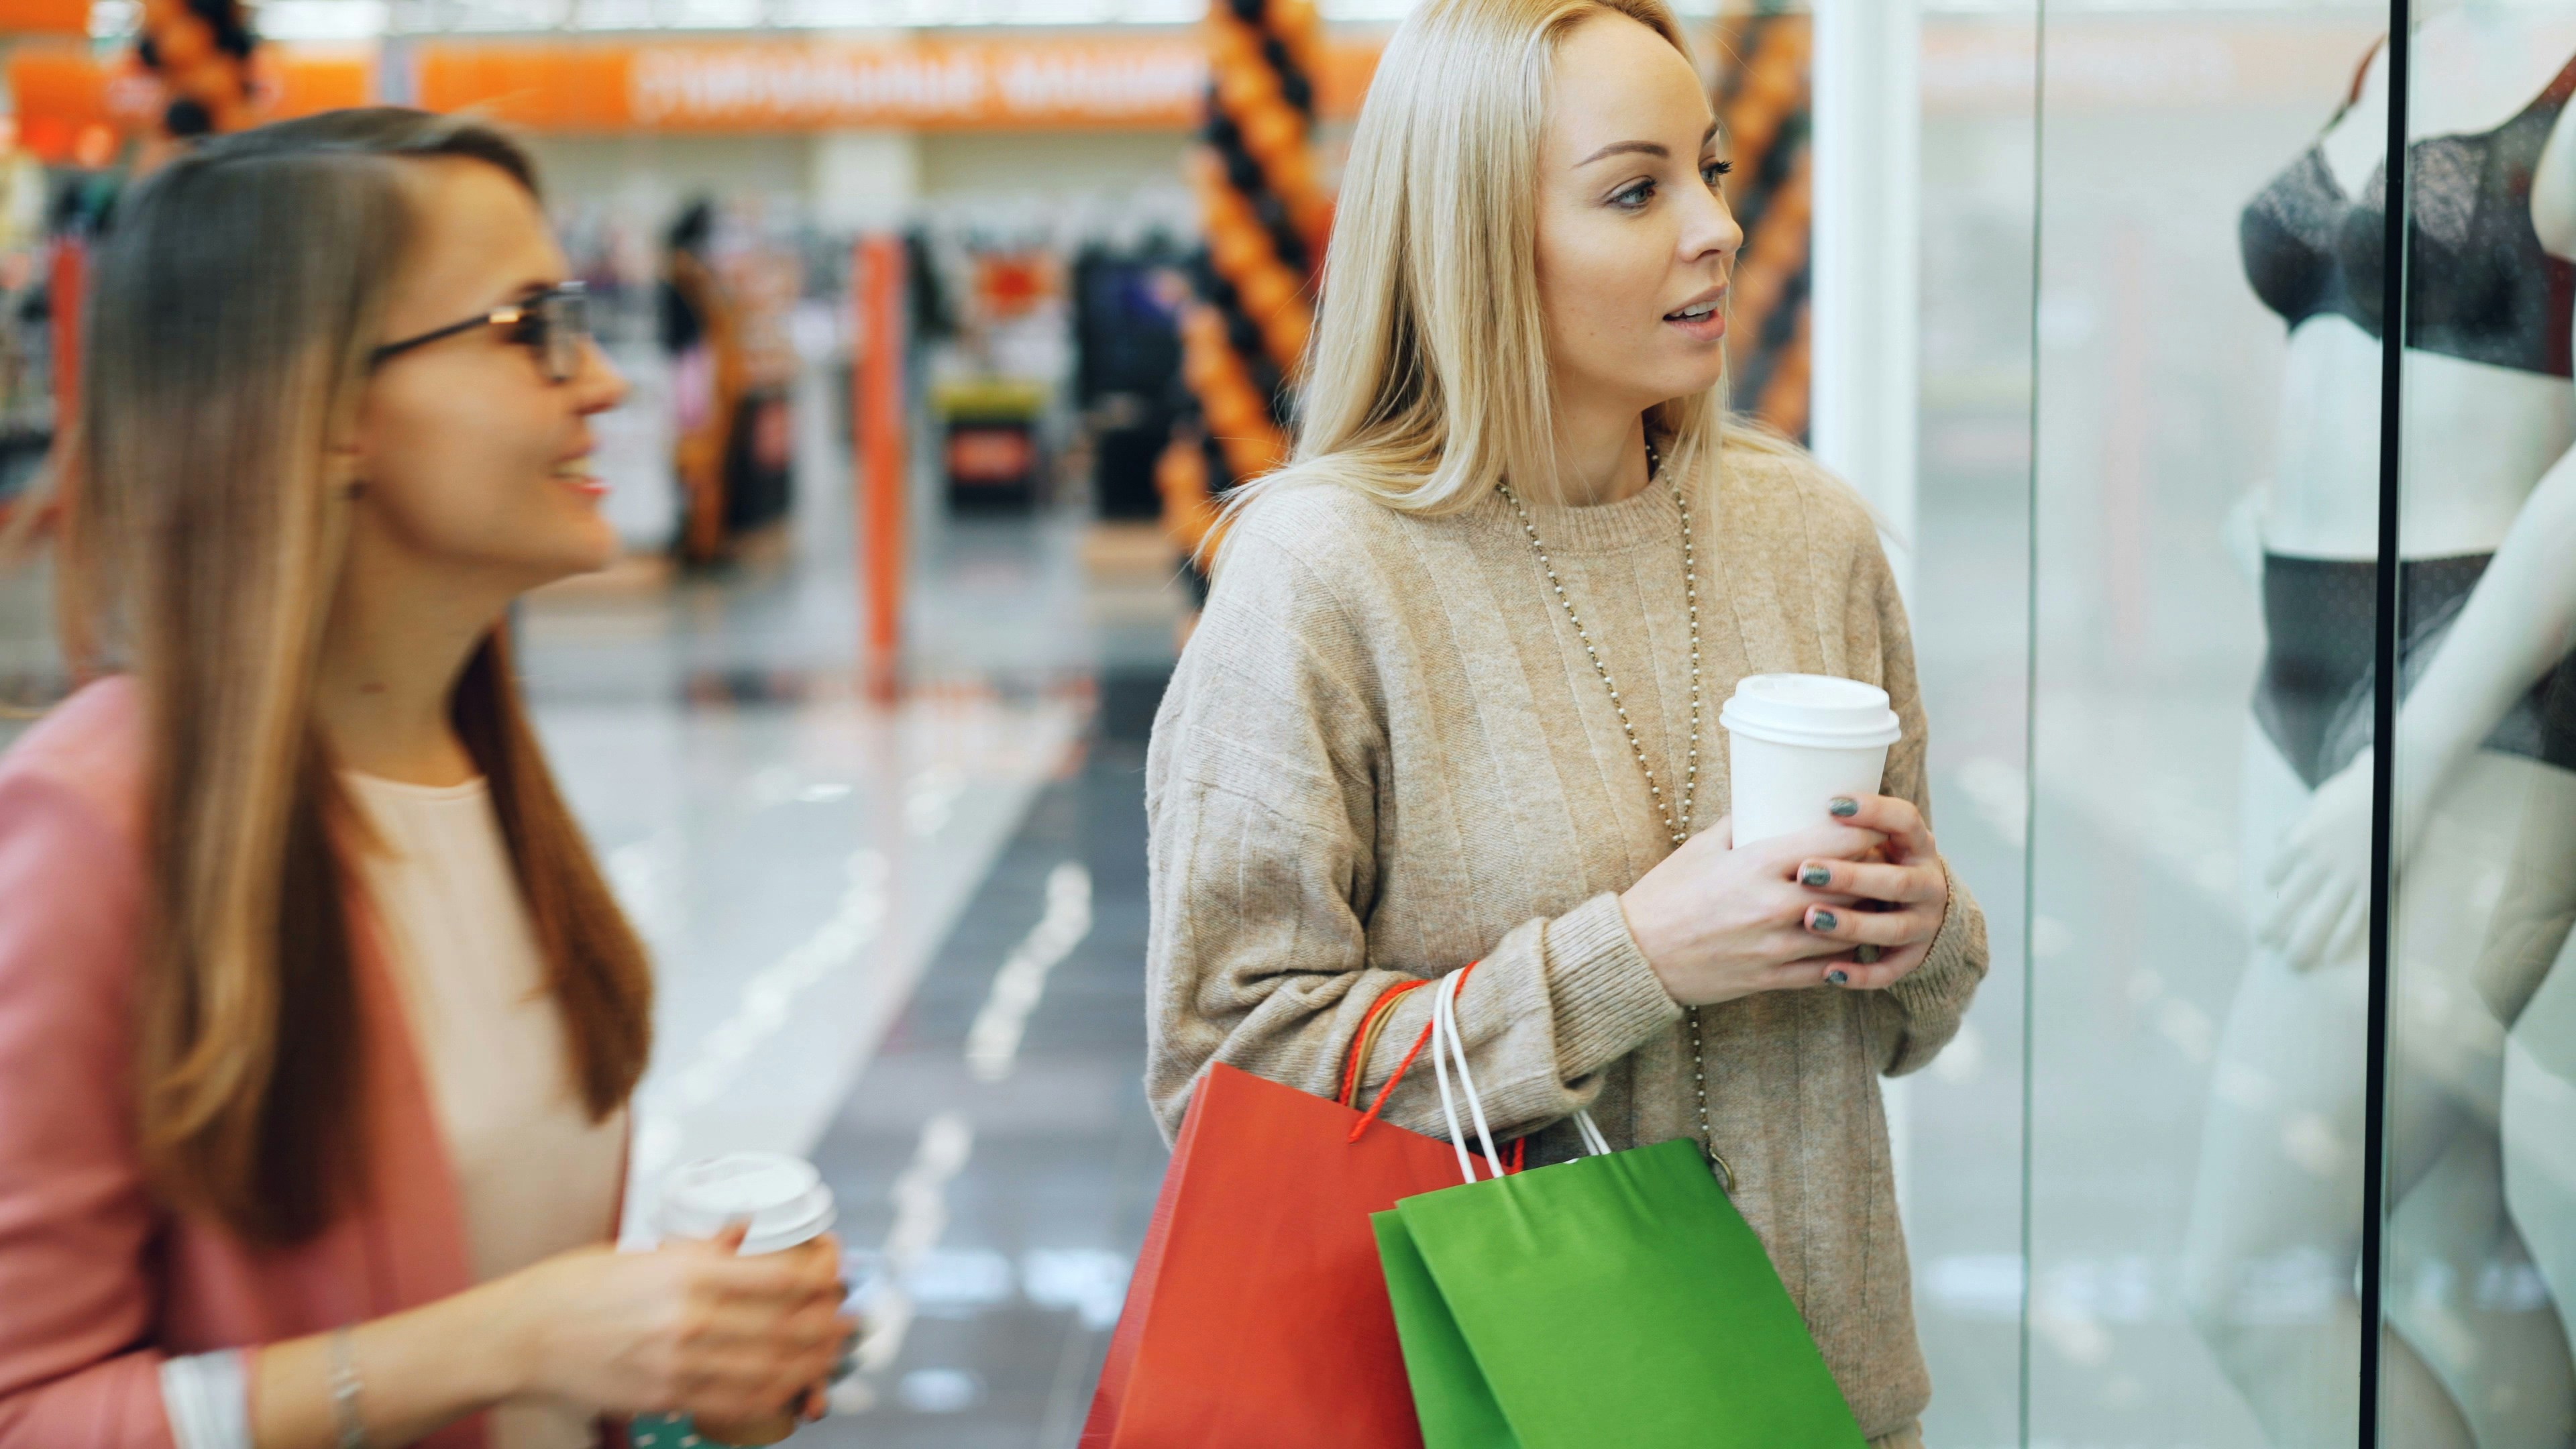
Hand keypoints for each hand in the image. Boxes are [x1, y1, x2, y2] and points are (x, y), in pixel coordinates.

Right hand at [496, 1224, 854, 1428]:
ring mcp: (675, 1363)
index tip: (839, 1276)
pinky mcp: (662, 1397)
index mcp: (685, 1271)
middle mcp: (687, 1317)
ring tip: (832, 1355)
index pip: (777, 1275)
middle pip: (782, 1325)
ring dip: (809, 1363)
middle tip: (850, 1321)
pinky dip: (769, 1397)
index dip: (820, 1279)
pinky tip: (789, 1389)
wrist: (520, 1336)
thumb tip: (746, 1230)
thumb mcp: (641, 1252)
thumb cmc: (576, 1286)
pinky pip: (731, 1403)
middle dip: (826, 1324)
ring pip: (766, 1369)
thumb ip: (700, 1249)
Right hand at [1620, 794, 1949, 1006]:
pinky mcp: (1774, 978)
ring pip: (1849, 930)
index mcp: (1759, 864)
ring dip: (1865, 916)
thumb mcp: (1701, 847)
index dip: (1866, 834)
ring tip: (1872, 902)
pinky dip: (1844, 955)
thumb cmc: (1667, 895)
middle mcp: (1776, 905)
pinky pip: (1828, 969)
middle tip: (1881, 864)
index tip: (1874, 828)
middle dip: (1873, 874)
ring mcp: (1777, 946)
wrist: (1638, 956)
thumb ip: (1742, 825)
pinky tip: (1849, 942)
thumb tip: (1769, 803)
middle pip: (1854, 886)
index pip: (1838, 843)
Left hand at [2260, 749, 2374, 971]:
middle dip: (2274, 926)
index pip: (2274, 873)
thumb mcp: (2316, 803)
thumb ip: (2295, 823)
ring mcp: (2349, 875)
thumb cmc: (2355, 793)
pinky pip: (2355, 918)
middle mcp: (2321, 861)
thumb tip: (2278, 839)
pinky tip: (2331, 956)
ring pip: (2321, 917)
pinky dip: (2341, 939)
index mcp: (2302, 841)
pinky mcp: (2375, 883)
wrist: (2396, 786)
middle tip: (2261, 943)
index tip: (2274, 893)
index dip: (2272, 884)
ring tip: (2291, 962)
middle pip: (2291, 901)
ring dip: (2304, 942)